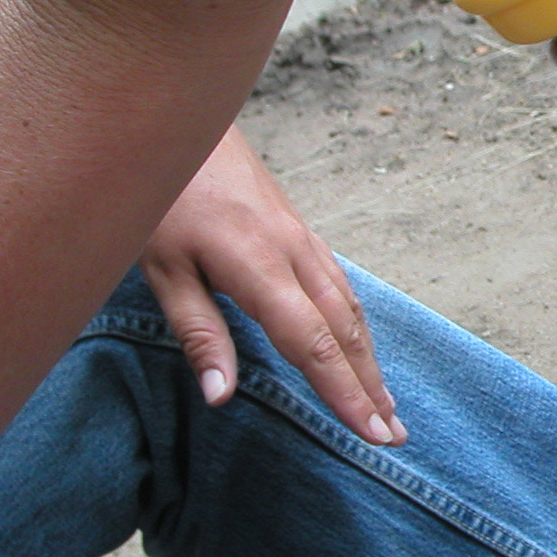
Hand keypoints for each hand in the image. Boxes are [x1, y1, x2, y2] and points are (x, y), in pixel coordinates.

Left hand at [142, 126, 405, 446]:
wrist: (181, 119)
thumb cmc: (163, 193)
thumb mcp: (162, 268)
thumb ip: (199, 333)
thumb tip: (224, 396)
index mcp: (261, 267)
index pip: (314, 344)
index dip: (344, 393)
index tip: (372, 433)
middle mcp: (296, 254)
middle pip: (345, 332)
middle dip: (371, 387)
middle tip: (394, 436)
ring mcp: (303, 241)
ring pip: (350, 309)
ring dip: (371, 360)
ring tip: (387, 404)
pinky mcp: (300, 233)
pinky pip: (341, 288)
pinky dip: (357, 328)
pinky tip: (360, 347)